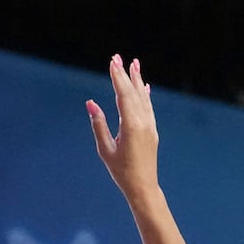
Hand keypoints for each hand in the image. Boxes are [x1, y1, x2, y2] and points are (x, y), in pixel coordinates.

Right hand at [86, 54, 158, 199]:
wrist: (143, 187)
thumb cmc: (121, 171)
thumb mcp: (105, 149)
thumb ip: (99, 124)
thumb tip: (91, 103)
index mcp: (131, 126)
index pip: (123, 95)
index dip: (118, 77)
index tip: (113, 62)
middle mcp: (143, 122)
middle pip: (134, 92)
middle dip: (126, 74)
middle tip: (119, 57)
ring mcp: (150, 126)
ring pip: (143, 98)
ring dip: (138, 80)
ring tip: (135, 64)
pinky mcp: (152, 131)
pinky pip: (148, 107)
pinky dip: (145, 95)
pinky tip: (144, 86)